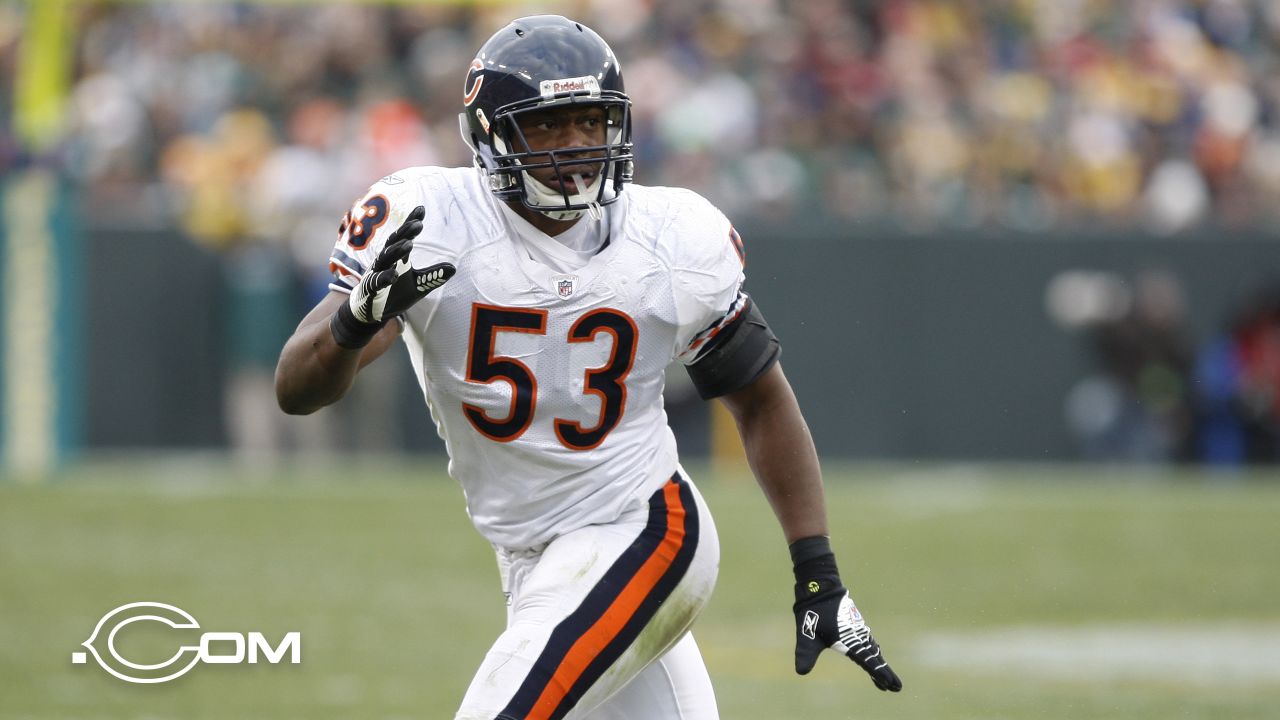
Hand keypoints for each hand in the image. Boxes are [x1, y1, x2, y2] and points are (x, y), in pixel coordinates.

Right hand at [331, 205, 454, 347]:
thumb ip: (432, 276)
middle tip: (418, 224)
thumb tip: (453, 268)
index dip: (410, 223)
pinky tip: (394, 275)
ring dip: (396, 251)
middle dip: (405, 233)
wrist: (371, 312)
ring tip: (408, 244)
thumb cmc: (394, 293)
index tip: (421, 209)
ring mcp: (376, 274)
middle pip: (394, 243)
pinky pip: (377, 281)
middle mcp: (385, 262)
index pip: (403, 237)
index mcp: (397, 258)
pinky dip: (385, 277)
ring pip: (385, 259)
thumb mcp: (418, 285)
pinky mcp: (371, 289)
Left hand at [794, 583, 901, 690]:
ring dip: (880, 664)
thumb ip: (805, 654)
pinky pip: (869, 641)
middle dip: (885, 673)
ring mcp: (858, 629)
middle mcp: (856, 635)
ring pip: (873, 649)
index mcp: (848, 640)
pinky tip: (875, 655)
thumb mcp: (806, 636)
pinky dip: (874, 652)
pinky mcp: (855, 624)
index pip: (867, 661)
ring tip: (886, 679)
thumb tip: (800, 672)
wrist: (819, 588)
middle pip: (875, 657)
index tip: (889, 684)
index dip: (878, 673)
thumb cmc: (812, 612)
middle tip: (896, 688)